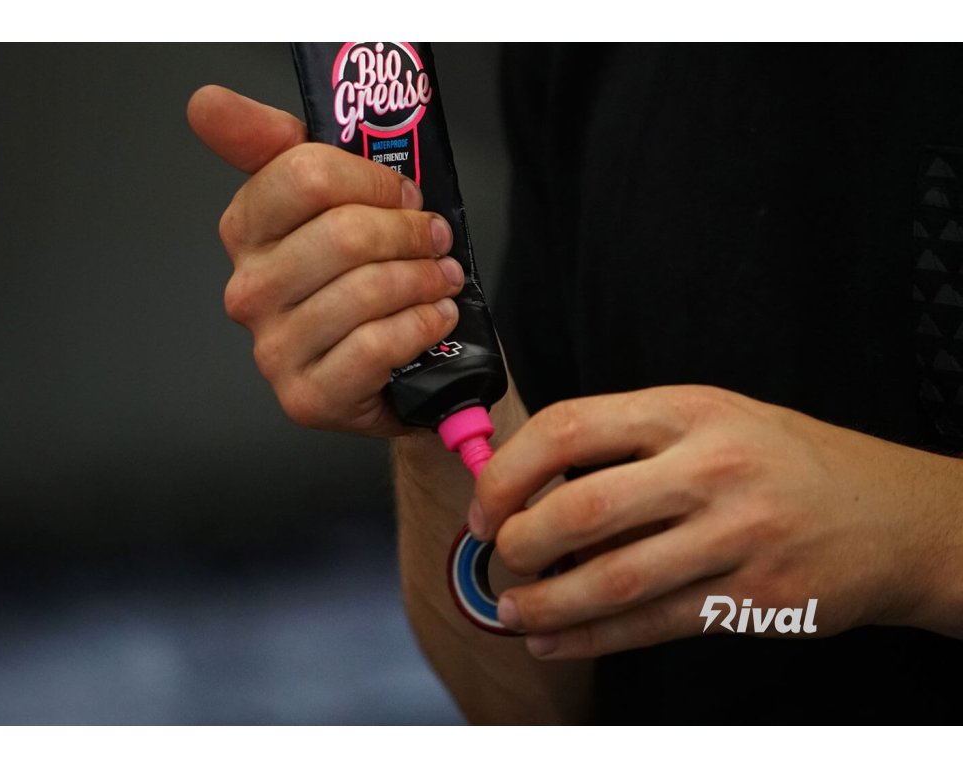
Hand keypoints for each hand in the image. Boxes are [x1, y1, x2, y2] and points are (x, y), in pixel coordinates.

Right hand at [187, 85, 463, 435]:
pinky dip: (420, 325)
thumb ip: (280, 148)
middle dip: (409, 232)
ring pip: (365, 289)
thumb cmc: (372, 284)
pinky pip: (375, 344)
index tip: (401, 191)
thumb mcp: (335, 206)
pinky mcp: (307, 396)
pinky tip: (433, 317)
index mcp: (247, 231)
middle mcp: (249, 290)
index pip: (303, 173)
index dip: (372, 179)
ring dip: (423, 279)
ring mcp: (273, 348)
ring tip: (440, 279)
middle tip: (434, 239)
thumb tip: (208, 105)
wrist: (402, 371)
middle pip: (344, 233)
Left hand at [471, 385, 962, 657]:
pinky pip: (653, 623)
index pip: (570, 427)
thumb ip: (631, 442)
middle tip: (497, 558)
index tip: (485, 504)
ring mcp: (737, 535)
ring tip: (512, 611)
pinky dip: (591, 637)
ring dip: (546, 603)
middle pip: (583, 507)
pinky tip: (556, 640)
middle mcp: (711, 468)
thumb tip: (535, 487)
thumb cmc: (786, 461)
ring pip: (613, 577)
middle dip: (519, 541)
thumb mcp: (713, 420)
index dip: (510, 471)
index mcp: (688, 411)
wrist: (895, 515)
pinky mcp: (756, 599)